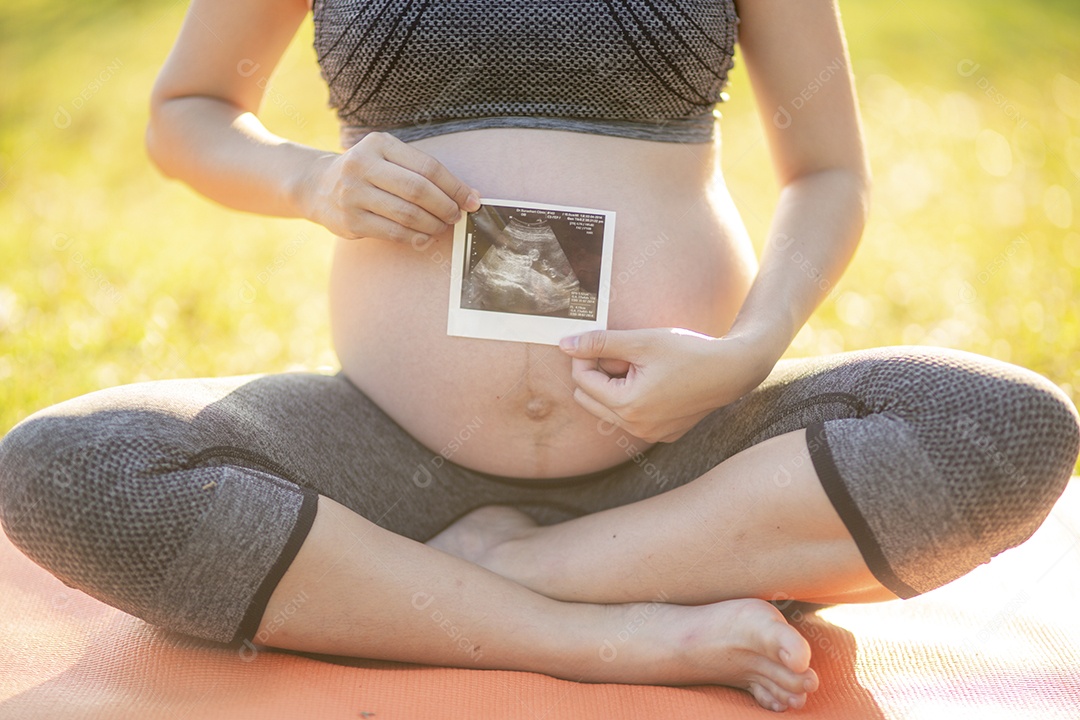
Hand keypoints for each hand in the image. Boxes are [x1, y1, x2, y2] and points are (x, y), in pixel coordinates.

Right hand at [301, 131, 479, 242]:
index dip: (455, 187)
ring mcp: (353, 194)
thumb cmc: (367, 172)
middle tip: (456, 216)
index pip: (427, 167)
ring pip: (407, 215)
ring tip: (442, 226)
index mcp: (379, 144)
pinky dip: (415, 237)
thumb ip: (423, 172)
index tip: (472, 200)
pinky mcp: (350, 220)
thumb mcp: (388, 158)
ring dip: (433, 225)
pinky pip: (393, 232)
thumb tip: (468, 196)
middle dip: (445, 207)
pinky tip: (424, 236)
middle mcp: (363, 166)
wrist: (317, 185)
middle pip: (418, 190)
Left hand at [559, 328, 776, 442]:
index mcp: (627, 406)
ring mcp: (650, 434)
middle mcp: (636, 427)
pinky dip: (633, 398)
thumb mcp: (641, 341)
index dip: (585, 356)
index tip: (600, 340)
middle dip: (598, 374)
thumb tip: (566, 344)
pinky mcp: (663, 434)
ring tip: (640, 367)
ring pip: (608, 410)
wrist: (731, 370)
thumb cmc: (688, 352)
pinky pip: (631, 418)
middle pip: (589, 399)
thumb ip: (600, 343)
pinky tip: (655, 381)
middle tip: (623, 355)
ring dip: (614, 386)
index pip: (583, 381)